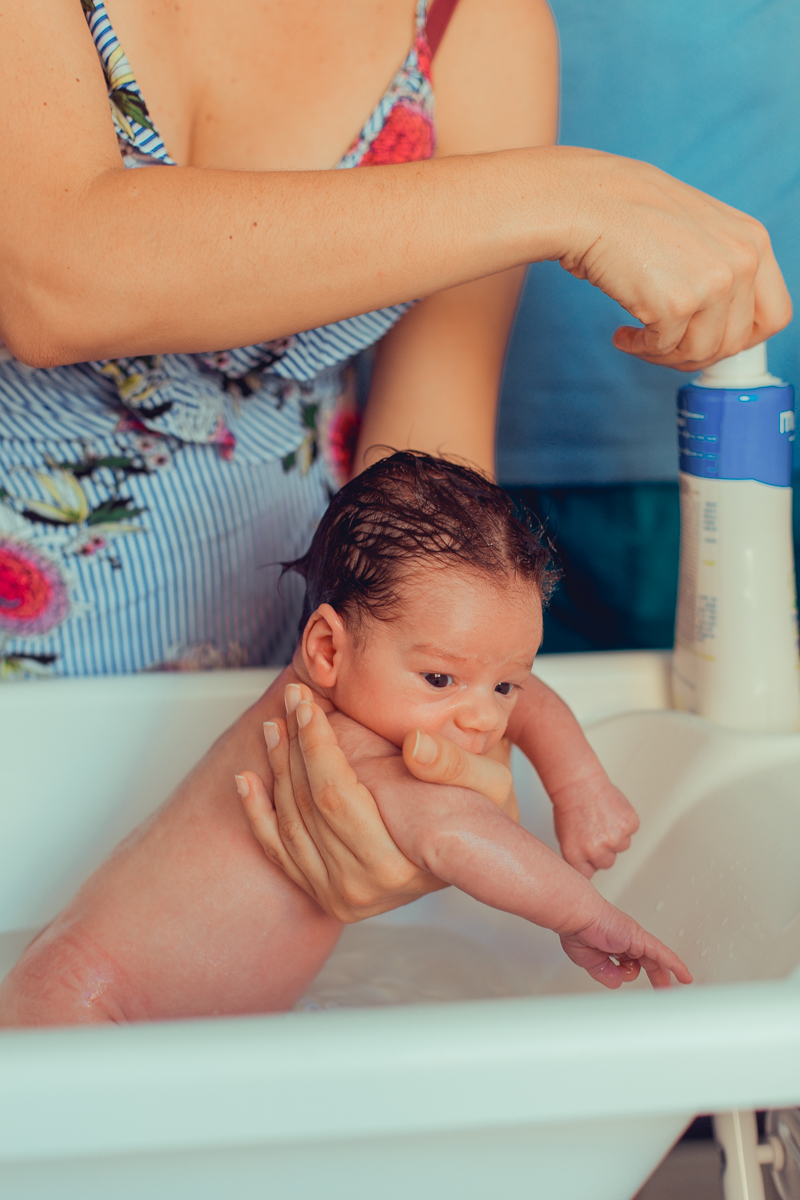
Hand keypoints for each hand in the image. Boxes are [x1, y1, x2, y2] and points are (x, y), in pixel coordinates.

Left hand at [237, 686, 514, 922]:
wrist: (483, 859)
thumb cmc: (485, 817)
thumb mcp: (491, 786)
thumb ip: (455, 765)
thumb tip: (415, 746)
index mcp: (401, 865)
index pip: (339, 796)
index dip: (317, 745)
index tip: (308, 703)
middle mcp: (363, 889)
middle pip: (308, 806)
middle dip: (295, 744)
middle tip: (292, 699)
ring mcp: (338, 896)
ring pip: (288, 823)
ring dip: (277, 768)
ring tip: (277, 724)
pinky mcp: (322, 895)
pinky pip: (277, 852)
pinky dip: (255, 814)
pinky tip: (246, 779)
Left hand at [551, 773, 638, 878]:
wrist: (579, 783)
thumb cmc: (569, 805)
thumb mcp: (564, 837)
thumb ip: (578, 855)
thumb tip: (589, 866)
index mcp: (575, 856)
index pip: (588, 874)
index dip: (590, 863)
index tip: (589, 854)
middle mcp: (596, 851)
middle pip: (607, 863)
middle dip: (604, 850)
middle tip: (596, 831)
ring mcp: (614, 838)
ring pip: (622, 847)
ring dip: (616, 836)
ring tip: (602, 819)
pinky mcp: (629, 825)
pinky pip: (631, 831)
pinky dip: (624, 822)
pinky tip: (611, 812)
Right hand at [556, 147, 791, 369]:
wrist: (589, 202)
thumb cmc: (630, 212)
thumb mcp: (700, 229)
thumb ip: (722, 265)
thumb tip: (719, 320)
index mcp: (753, 241)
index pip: (774, 315)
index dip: (742, 338)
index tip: (710, 340)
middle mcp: (742, 262)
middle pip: (735, 342)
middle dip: (696, 353)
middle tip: (665, 347)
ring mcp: (713, 284)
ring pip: (701, 352)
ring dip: (666, 355)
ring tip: (640, 339)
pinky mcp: (677, 305)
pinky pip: (664, 349)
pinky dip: (640, 348)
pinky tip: (623, 334)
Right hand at [559, 898, 692, 990]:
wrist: (578, 916)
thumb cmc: (578, 929)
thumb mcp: (591, 960)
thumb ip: (604, 972)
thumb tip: (616, 981)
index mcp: (614, 943)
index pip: (632, 960)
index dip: (638, 972)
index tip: (641, 982)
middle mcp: (627, 939)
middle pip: (650, 961)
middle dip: (658, 977)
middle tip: (665, 989)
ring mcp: (636, 939)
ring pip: (654, 961)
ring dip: (650, 974)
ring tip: (633, 974)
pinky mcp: (641, 939)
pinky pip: (663, 954)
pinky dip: (675, 965)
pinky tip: (684, 977)